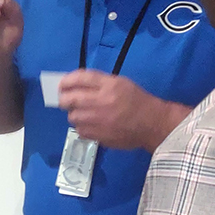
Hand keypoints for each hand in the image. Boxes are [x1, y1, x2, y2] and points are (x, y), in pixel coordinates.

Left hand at [58, 71, 188, 151]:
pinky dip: (82, 127)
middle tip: (65, 100)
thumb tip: (75, 85)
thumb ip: (99, 83)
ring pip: (73, 116)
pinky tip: (91, 125)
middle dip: (64, 99)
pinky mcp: (99, 135)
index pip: (80, 78)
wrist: (152, 123)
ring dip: (74, 114)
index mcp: (109, 85)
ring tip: (83, 114)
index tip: (62, 84)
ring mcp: (99, 120)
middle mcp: (102, 101)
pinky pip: (80, 130)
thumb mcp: (121, 83)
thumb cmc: (136, 101)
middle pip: (70, 99)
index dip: (67, 81)